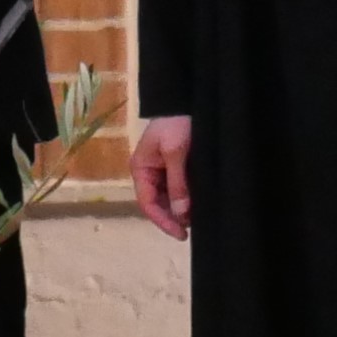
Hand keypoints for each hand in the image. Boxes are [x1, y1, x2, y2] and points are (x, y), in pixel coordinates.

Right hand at [133, 115, 191, 239]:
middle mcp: (148, 173)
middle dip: (172, 218)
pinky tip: (195, 206)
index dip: (163, 221)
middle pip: (156, 204)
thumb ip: (177, 183)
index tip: (181, 233)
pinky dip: (185, 200)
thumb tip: (180, 213)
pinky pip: (176, 190)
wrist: (187, 102)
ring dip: (178, 210)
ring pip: (167, 199)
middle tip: (191, 229)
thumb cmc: (176, 124)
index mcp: (141, 169)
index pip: (147, 203)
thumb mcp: (176, 152)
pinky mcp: (174, 167)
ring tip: (196, 220)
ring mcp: (161, 171)